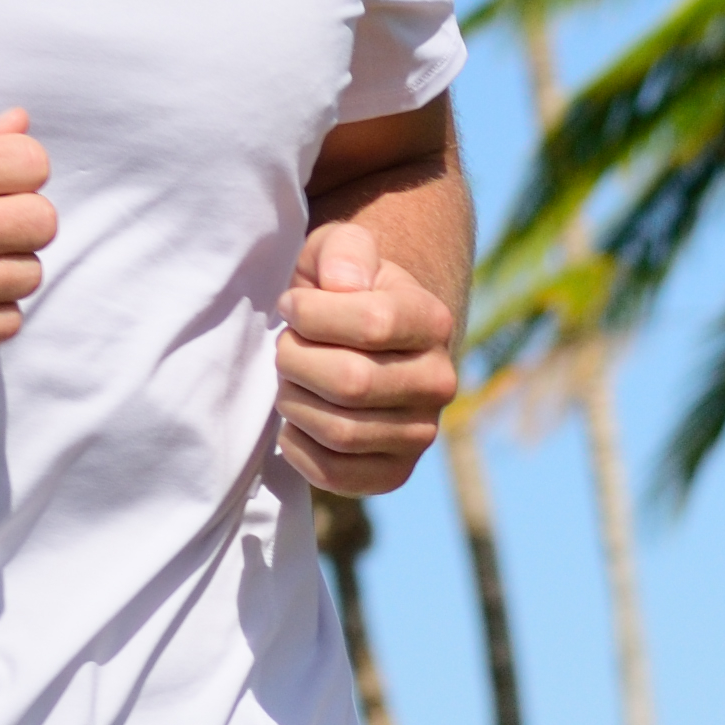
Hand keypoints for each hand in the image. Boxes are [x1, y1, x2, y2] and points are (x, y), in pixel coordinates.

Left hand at [274, 228, 464, 499]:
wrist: (356, 342)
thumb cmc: (339, 291)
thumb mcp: (339, 251)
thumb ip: (343, 250)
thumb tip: (343, 283)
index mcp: (433, 321)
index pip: (373, 324)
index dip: (312, 315)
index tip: (292, 306)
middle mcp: (440, 382)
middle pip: (352, 383)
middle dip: (296, 362)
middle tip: (285, 348)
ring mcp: (422, 433)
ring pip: (340, 431)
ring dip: (294, 402)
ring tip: (291, 381)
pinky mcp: (395, 473)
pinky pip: (336, 474)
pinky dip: (299, 448)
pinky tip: (296, 420)